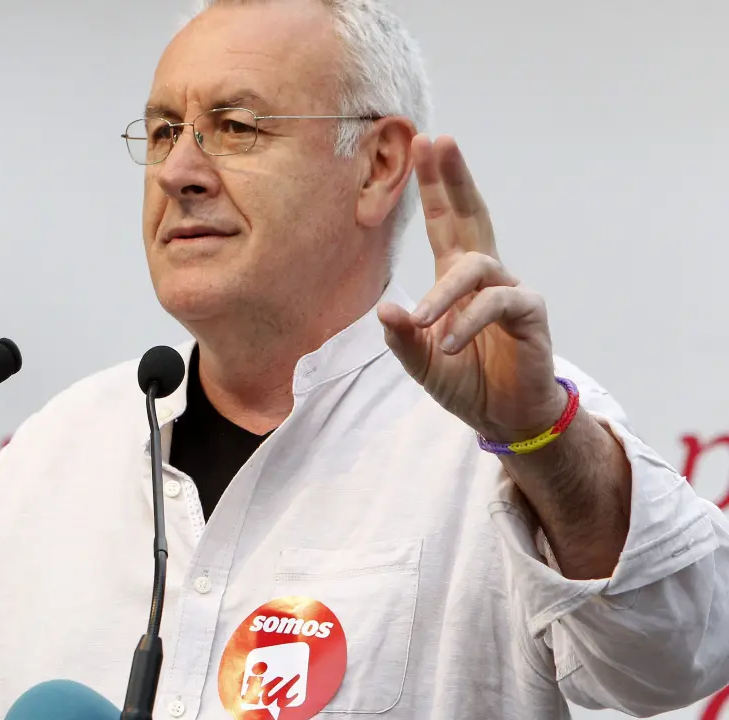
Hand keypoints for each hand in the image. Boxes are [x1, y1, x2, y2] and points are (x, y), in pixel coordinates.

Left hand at [377, 135, 564, 442]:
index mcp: (456, 277)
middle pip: (472, 214)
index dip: (435, 185)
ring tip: (422, 324)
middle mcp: (485, 275)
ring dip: (442, 295)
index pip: (445, 222)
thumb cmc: (466, 381)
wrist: (505, 417)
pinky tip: (447, 344)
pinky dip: (468, 322)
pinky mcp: (530, 314)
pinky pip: (497, 304)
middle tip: (441, 141)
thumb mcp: (421, 362)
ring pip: (475, 267)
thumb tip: (383, 309)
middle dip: (455, 178)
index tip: (424, 144)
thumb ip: (402, 338)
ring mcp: (510, 290)